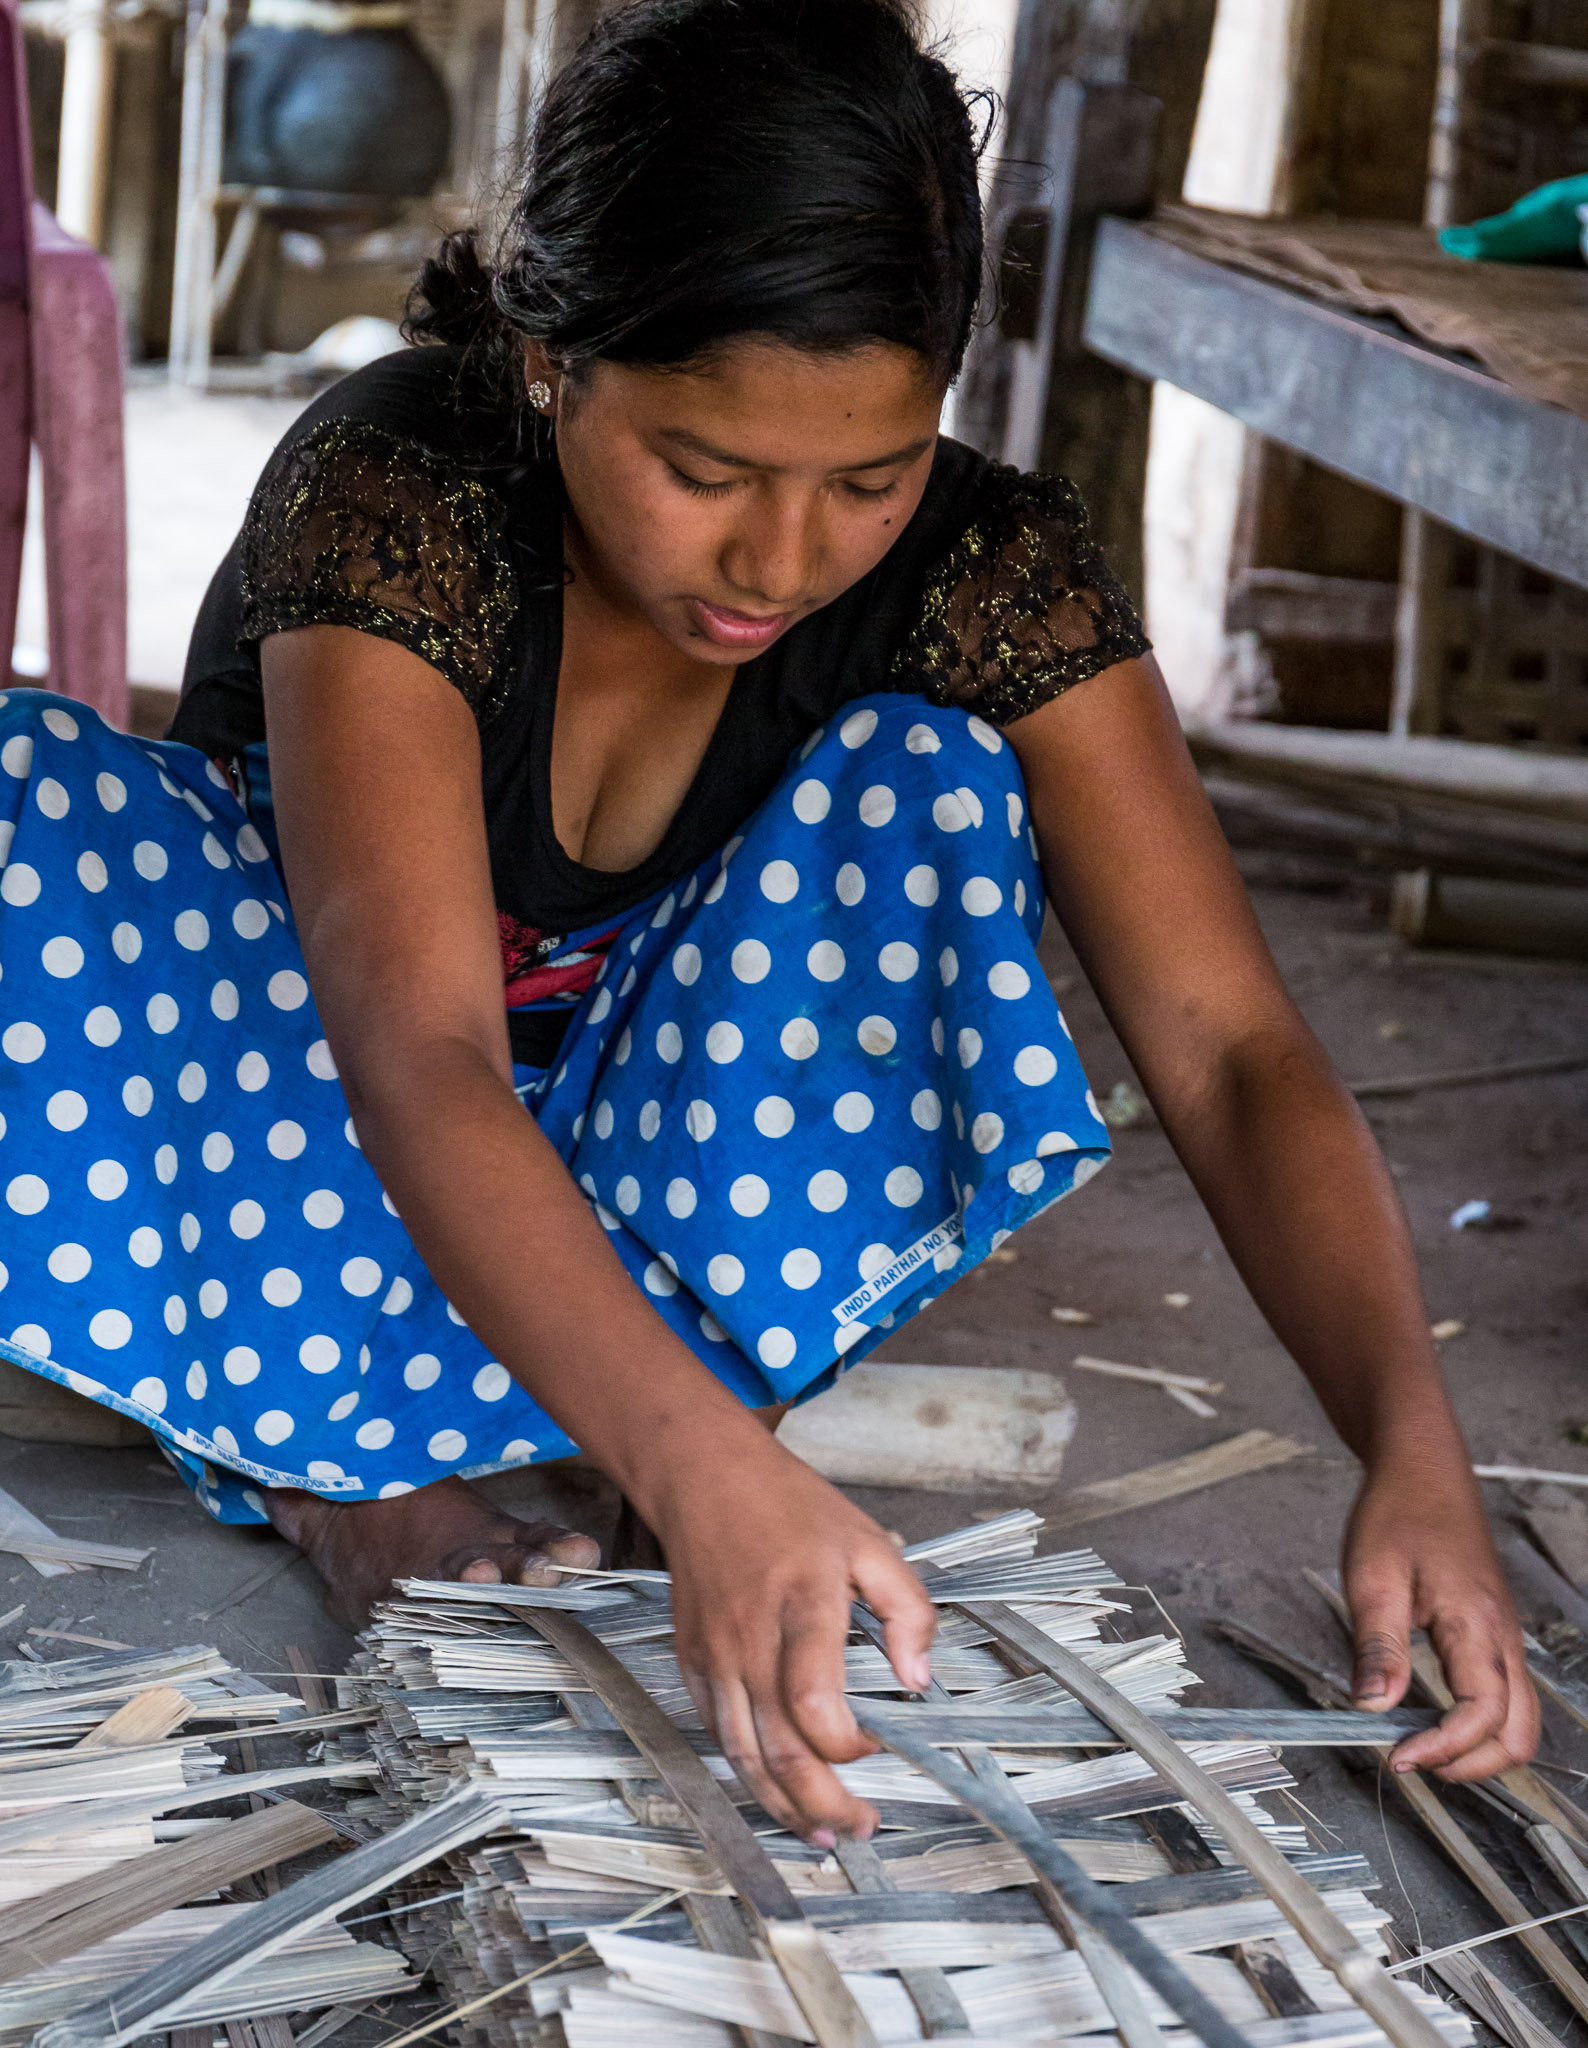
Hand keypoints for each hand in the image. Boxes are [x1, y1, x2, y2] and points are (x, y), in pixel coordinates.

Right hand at [654, 1431, 936, 1842]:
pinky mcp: (693, 1662)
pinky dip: (747, 1772)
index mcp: (801, 1606)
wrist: (704, 1477)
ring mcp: (715, 1655)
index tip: (880, 1741)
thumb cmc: (789, 1506)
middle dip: (822, 1805)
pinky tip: (777, 1791)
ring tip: (822, 1834)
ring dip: (783, 1806)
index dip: (849, 1745)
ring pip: (742, 1756)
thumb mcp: (869, 1540)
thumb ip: (907, 1609)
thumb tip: (919, 1681)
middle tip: (860, 1828)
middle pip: (778, 1750)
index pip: (814, 1706)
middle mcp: (750, 1640)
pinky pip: (718, 1733)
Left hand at [1343, 1448, 1537, 1780]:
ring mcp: (1505, 1635)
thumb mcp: (1372, 1578)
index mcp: (1477, 1626)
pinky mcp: (1494, 1631)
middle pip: (1517, 1734)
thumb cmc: (1399, 1511)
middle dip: (1470, 1764)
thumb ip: (1377, 1647)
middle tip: (1410, 1760)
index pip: (1481, 1715)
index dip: (1442, 1749)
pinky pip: (1506, 1695)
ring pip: (1519, 1719)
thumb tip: (1374, 1707)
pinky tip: (1431, 1714)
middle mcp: (1504, 1638)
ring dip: (1478, 1747)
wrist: (1423, 1468)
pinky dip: (1479, 1721)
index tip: (1396, 1758)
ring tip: (1420, 1745)